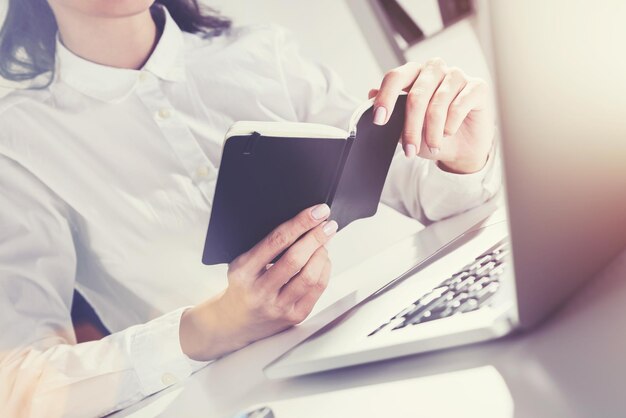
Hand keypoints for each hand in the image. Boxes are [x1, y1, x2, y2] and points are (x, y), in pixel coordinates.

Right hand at [180, 204, 336, 360]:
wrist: (234, 322)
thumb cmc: (243, 285)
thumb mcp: (243, 262)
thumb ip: (268, 246)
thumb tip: (304, 223)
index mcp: (244, 271)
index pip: (277, 241)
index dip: (301, 223)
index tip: (317, 211)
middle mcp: (260, 291)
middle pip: (296, 259)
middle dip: (316, 237)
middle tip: (328, 224)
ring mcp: (278, 307)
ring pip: (310, 276)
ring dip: (323, 253)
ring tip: (325, 241)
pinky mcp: (294, 317)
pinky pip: (317, 289)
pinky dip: (325, 269)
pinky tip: (323, 260)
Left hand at [369, 58, 495, 173]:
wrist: (460, 148)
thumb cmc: (432, 133)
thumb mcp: (406, 127)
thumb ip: (390, 111)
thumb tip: (371, 93)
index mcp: (414, 74)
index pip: (395, 77)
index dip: (386, 98)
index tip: (379, 120)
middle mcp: (434, 70)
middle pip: (417, 95)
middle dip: (411, 127)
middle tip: (409, 149)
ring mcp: (456, 75)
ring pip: (438, 103)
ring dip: (432, 131)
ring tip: (433, 146)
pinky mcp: (477, 86)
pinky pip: (459, 104)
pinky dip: (451, 124)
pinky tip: (449, 132)